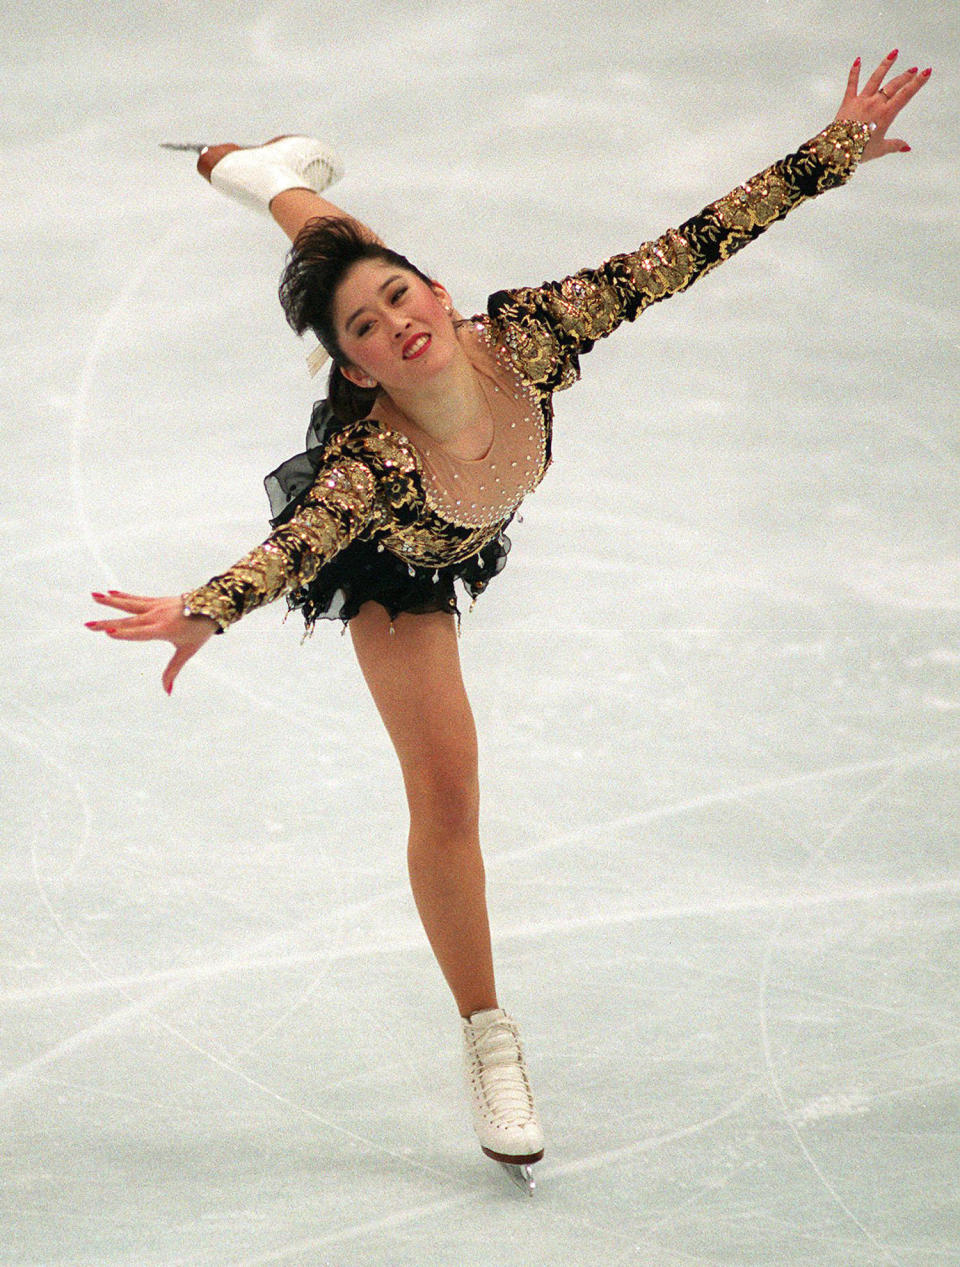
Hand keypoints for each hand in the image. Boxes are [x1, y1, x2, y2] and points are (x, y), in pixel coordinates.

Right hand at [85, 591, 217, 694]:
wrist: (213, 606)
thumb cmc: (199, 631)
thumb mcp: (187, 652)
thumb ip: (173, 670)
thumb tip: (167, 692)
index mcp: (164, 630)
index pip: (140, 633)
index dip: (125, 634)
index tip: (109, 632)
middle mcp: (156, 617)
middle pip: (128, 621)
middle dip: (107, 623)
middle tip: (89, 625)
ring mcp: (156, 607)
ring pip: (129, 605)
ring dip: (110, 602)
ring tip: (93, 596)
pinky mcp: (156, 601)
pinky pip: (136, 599)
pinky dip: (122, 596)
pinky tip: (110, 593)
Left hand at [836, 50, 930, 161]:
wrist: (838, 149)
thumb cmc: (859, 151)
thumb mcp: (879, 149)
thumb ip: (894, 145)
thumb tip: (906, 147)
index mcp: (886, 114)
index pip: (905, 95)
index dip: (916, 83)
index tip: (926, 72)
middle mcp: (875, 103)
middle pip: (893, 85)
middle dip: (905, 76)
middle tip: (913, 69)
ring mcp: (862, 100)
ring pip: (875, 78)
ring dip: (885, 65)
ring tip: (893, 53)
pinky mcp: (848, 101)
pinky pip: (851, 84)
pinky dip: (854, 72)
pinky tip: (858, 60)